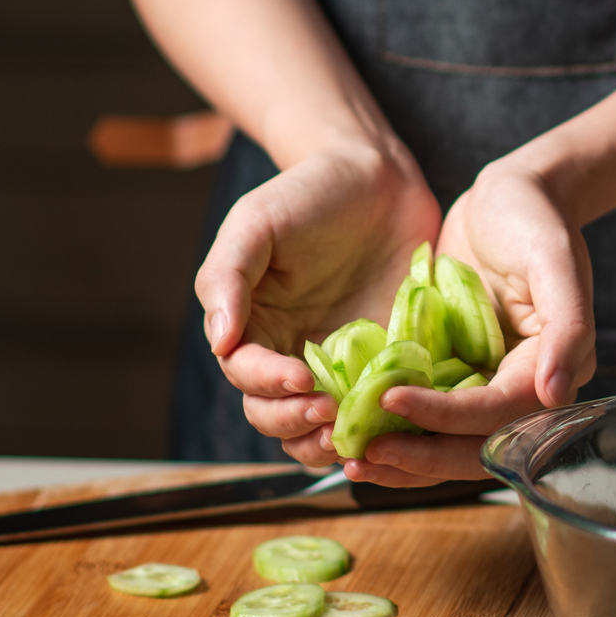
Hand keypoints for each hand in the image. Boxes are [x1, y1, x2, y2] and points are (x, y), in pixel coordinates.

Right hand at [201, 141, 440, 469]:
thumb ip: (228, 277)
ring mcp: (340, 363)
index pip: (246, 374)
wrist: (377, 176)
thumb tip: (219, 342)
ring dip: (328, 440)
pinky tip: (395, 422)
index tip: (301, 379)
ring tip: (353, 433)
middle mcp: (290, 351)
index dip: (268, 385)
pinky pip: (375, 408)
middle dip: (295, 423)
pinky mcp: (385, 362)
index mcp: (252, 324)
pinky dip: (378, 425)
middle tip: (329, 411)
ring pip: (318, 427)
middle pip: (275, 414)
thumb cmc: (308, 192)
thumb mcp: (257, 222)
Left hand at [345, 157, 597, 486]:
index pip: (496, 414)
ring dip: (403, 460)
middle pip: (473, 448)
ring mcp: (484, 383)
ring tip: (352, 461)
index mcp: (550, 369)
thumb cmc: (536, 219)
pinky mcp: (455, 372)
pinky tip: (355, 431)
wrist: (510, 196)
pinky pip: (427, 416)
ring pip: (448, 444)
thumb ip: (567, 327)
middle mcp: (520, 389)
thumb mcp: (554, 261)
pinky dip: (396, 430)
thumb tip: (556, 393)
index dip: (445, 417)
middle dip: (420, 458)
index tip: (391, 401)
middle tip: (363, 456)